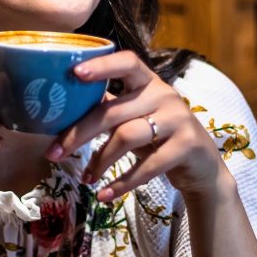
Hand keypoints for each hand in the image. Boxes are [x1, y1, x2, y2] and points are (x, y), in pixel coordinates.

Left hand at [45, 50, 225, 201]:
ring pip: (127, 137)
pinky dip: (122, 183)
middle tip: (54, 154)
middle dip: (78, 134)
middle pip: (112, 111)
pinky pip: (148, 166)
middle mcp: (164, 94)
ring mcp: (178, 118)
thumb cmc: (158, 135)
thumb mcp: (134, 116)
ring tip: (85, 178)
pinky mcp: (188, 146)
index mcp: (147, 81)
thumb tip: (61, 107)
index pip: (126, 62)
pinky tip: (104, 194)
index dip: (101, 66)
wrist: (202, 167)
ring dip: (100, 161)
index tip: (74, 73)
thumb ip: (106, 107)